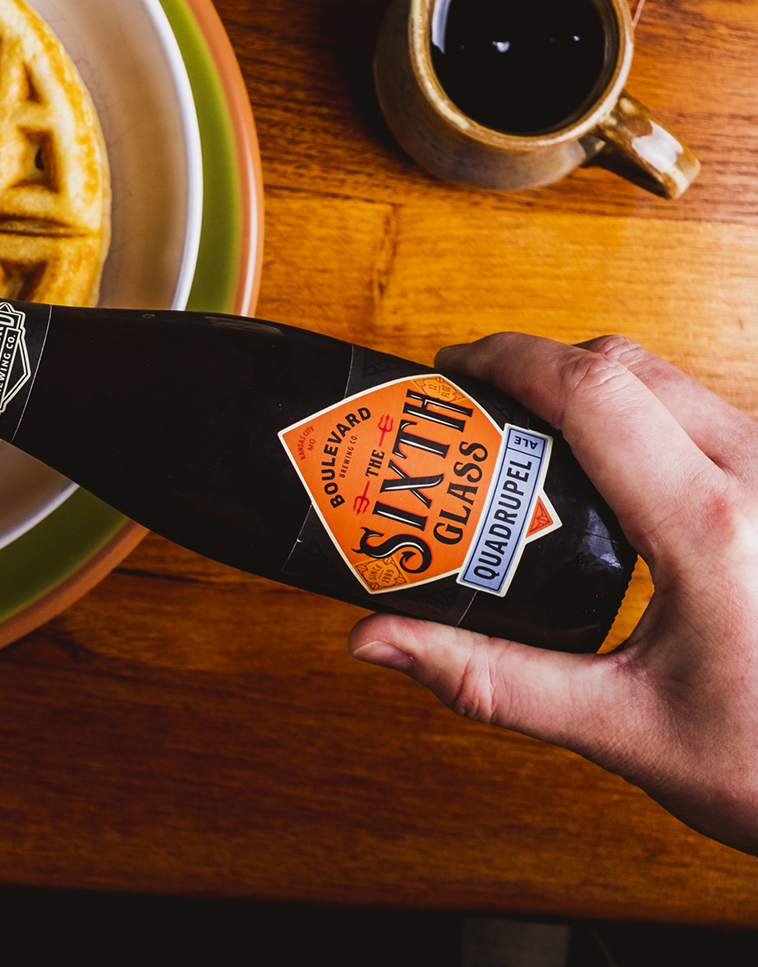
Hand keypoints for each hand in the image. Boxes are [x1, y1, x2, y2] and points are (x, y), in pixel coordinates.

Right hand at [349, 333, 757, 855]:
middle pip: (626, 364)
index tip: (446, 372)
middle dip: (537, 368)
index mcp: (712, 528)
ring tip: (532, 451)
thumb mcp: (623, 732)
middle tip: (473, 412)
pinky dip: (642, 424)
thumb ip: (491, 680)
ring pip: (674, 384)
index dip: (505, 359)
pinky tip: (609, 489)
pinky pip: (709, 420)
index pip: (590, 389)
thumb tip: (378, 643)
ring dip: (594, 395)